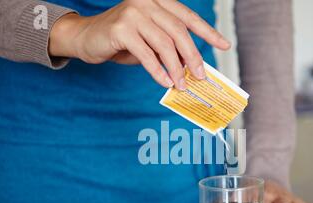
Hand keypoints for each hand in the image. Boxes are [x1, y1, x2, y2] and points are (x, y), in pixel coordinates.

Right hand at [49, 0, 230, 88]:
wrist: (87, 37)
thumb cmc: (123, 40)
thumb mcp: (151, 41)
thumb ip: (170, 48)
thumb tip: (193, 66)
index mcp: (158, 0)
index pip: (188, 17)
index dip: (208, 32)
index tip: (224, 46)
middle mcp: (146, 1)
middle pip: (178, 31)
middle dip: (193, 56)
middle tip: (200, 76)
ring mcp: (133, 13)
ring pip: (164, 44)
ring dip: (176, 68)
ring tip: (181, 85)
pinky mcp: (121, 29)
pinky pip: (146, 55)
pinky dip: (158, 71)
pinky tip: (165, 82)